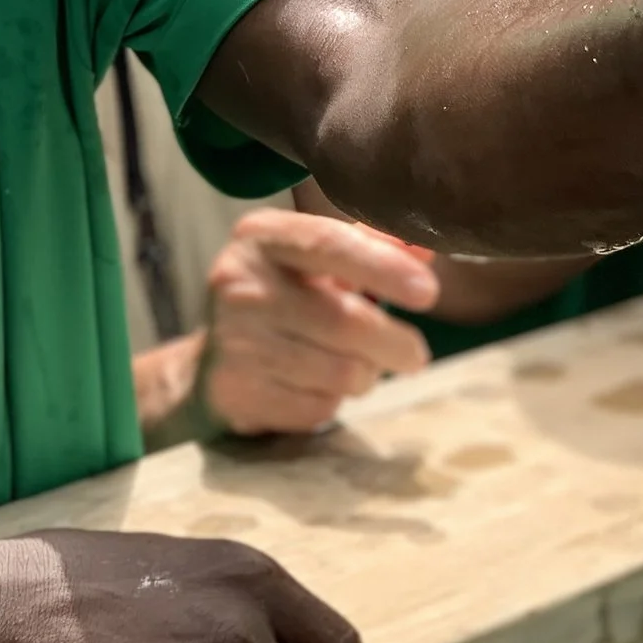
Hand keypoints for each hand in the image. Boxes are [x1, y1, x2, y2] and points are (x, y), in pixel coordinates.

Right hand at [198, 210, 438, 436]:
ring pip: (340, 371)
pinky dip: (334, 400)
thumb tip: (425, 249)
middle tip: (414, 353)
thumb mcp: (319, 260)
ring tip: (356, 364)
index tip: (428, 291)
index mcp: (263, 237)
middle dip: (395, 343)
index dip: (384, 267)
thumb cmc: (285, 297)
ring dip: (366, 374)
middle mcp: (239, 284)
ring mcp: (233, 341)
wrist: (214, 360)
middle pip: (344, 320)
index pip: (328, 243)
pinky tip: (318, 384)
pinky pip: (319, 406)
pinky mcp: (237, 392)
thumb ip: (373, 247)